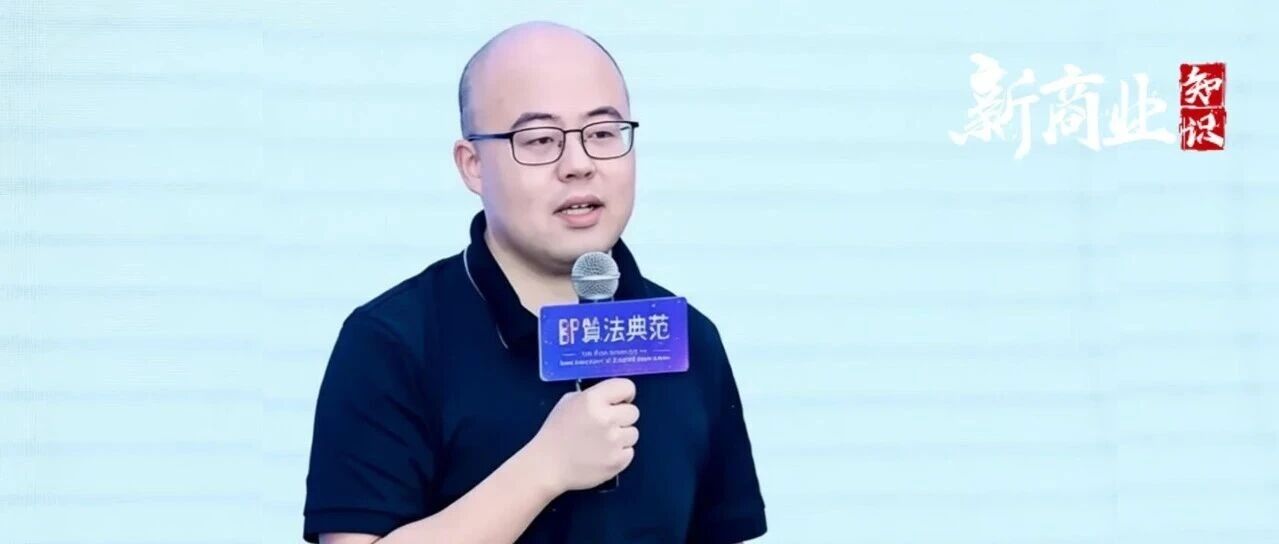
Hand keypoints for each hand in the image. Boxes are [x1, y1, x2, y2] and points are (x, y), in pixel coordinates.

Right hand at [527, 378, 639, 492]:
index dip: (624, 394)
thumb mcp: (568, 402)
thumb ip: (593, 396)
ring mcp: (614, 442)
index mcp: (593, 400)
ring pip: (633, 433)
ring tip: (601, 442)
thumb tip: (614, 398)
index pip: (627, 386)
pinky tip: (602, 455)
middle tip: (605, 425)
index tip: (618, 402)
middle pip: (633, 412)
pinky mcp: (617, 461)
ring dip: (621, 437)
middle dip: (621, 417)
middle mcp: (606, 419)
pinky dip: (619, 454)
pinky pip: (629, 452)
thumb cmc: (556, 432)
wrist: (547, 465)